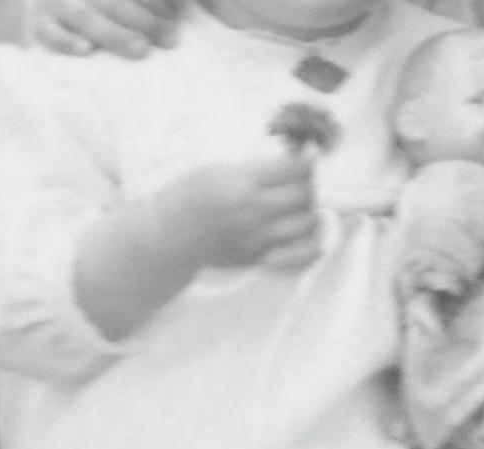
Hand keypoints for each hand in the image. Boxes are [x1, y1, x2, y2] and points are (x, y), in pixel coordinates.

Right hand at [32, 0, 180, 57]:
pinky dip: (66, 41)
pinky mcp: (40, 26)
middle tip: (173, 39)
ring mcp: (59, 5)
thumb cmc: (100, 9)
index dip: (156, 2)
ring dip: (115, 34)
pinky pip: (49, 34)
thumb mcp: (115, 4)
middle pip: (116, 3)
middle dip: (146, 20)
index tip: (180, 14)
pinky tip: (86, 51)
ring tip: (142, 50)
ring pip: (87, 18)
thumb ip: (140, 4)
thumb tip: (181, 9)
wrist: (50, 4)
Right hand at [154, 154, 320, 270]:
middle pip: (304, 194)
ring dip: (309, 210)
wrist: (170, 234)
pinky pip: (297, 256)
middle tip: (299, 179)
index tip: (306, 155)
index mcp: (244, 183)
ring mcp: (258, 238)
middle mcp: (255, 212)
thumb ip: (256, 168)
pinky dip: (311, 248)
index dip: (307, 159)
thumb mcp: (218, 168)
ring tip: (298, 204)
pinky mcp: (258, 257)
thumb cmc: (190, 195)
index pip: (296, 168)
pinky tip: (313, 238)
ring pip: (306, 224)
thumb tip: (291, 161)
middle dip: (307, 183)